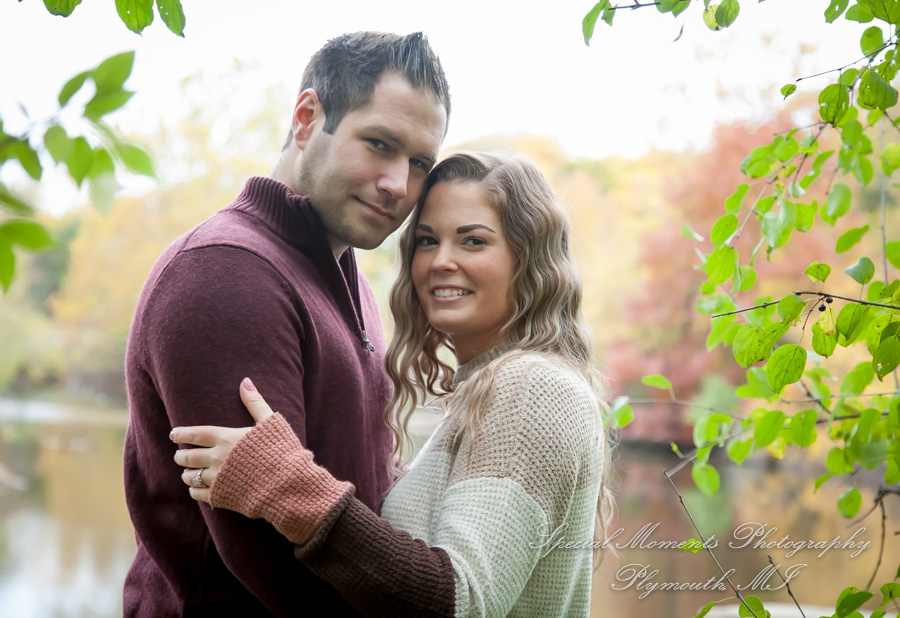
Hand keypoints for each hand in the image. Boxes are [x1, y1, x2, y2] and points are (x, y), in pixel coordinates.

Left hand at [171, 377, 274, 502]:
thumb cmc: (281, 450)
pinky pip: (198, 494)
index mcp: (226, 438)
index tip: (173, 434)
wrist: (287, 484)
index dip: (181, 433)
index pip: (195, 434)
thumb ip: (255, 402)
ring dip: (186, 474)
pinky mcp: (222, 497)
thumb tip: (245, 381)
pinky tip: (196, 489)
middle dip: (180, 456)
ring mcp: (218, 479)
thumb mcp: (270, 422)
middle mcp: (217, 458)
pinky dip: (194, 491)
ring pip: (191, 477)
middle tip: (178, 455)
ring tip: (187, 473)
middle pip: (188, 457)